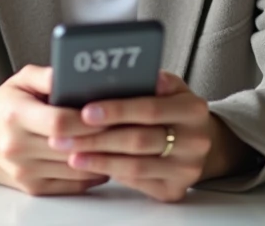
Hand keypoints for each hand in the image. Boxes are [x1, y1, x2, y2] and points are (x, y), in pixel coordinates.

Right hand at [0, 65, 109, 195]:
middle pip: (71, 147)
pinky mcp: (33, 188)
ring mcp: (25, 171)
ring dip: (102, 157)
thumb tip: (71, 72)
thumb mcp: (20, 81)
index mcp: (15, 115)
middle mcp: (17, 146)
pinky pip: (72, 185)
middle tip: (125, 125)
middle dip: (101, 136)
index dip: (87, 119)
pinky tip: (105, 159)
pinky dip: (93, 173)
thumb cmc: (3, 107)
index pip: (58, 122)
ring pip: (75, 169)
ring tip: (119, 141)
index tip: (108, 110)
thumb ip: (46, 75)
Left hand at [48, 72, 217, 202]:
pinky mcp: (175, 189)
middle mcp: (195, 140)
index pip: (151, 108)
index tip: (86, 111)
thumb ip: (146, 82)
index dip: (117, 110)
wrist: (198, 141)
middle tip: (66, 135)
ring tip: (70, 152)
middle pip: (139, 140)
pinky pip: (136, 182)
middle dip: (98, 138)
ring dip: (98, 159)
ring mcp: (187, 168)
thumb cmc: (173, 109)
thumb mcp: (168, 88)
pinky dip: (109, 172)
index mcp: (193, 109)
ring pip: (135, 165)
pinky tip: (89, 165)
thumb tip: (114, 74)